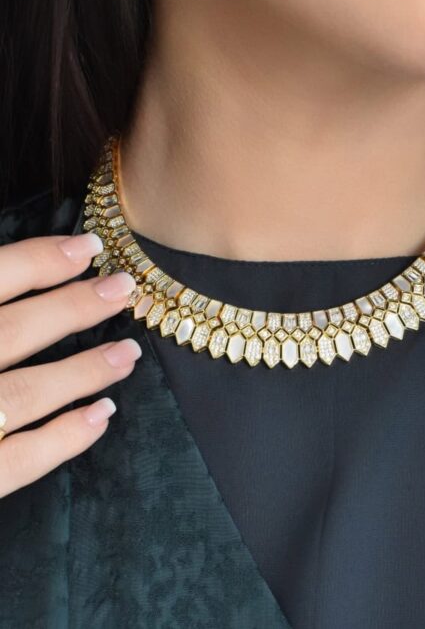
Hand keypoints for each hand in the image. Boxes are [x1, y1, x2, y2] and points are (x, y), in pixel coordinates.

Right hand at [0, 231, 140, 497]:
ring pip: (24, 394)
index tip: (88, 248)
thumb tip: (11, 268)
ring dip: (84, 372)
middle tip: (122, 289)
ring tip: (125, 354)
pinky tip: (101, 416)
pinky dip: (63, 440)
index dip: (40, 260)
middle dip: (74, 308)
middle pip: (13, 332)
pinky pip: (17, 463)